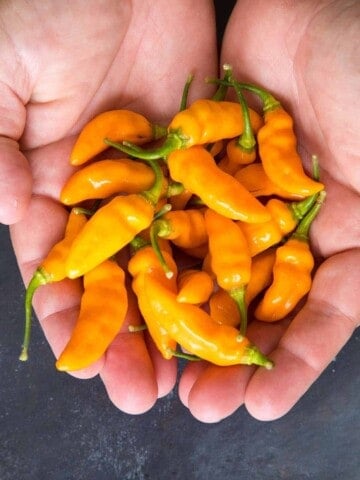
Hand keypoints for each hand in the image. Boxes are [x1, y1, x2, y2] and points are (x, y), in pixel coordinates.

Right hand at [5, 0, 216, 413]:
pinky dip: (220, 259)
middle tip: (145, 393)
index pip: (59, 271)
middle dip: (129, 338)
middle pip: (119, 281)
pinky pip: (213, 215)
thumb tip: (10, 215)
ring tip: (192, 372)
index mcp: (53, 184)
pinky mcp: (203, 156)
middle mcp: (109, 193)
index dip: (70, 321)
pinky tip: (231, 304)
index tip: (86, 368)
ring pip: (170, 260)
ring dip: (178, 316)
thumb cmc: (42, 7)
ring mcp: (159, 179)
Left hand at [178, 0, 359, 421]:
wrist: (321, 7)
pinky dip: (153, 251)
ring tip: (156, 368)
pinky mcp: (199, 167)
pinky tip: (132, 291)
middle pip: (255, 304)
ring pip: (207, 269)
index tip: (261, 406)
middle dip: (228, 355)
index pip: (320, 316)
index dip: (295, 363)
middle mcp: (286, 224)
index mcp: (343, 233)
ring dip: (183, 319)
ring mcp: (237, 197)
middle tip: (198, 402)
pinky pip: (172, 215)